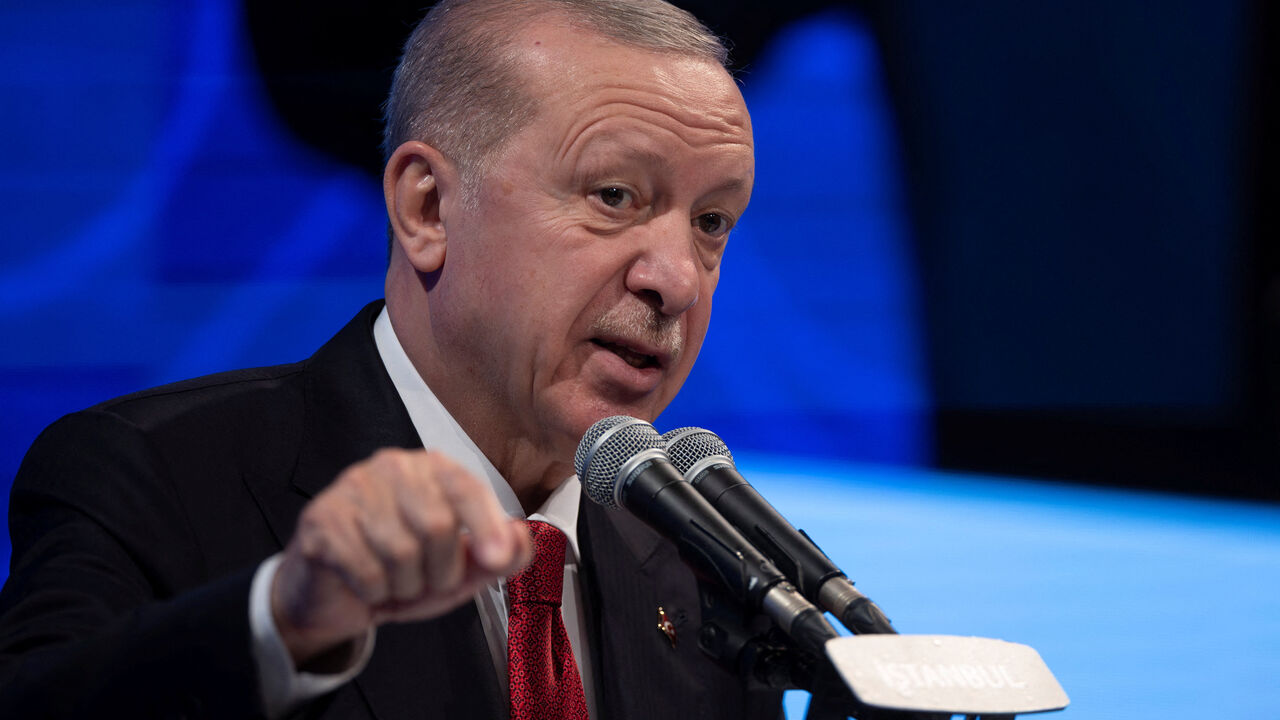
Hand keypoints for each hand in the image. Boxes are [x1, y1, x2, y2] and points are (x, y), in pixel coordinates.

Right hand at [270, 448, 530, 665]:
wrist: (336, 595)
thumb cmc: (403, 572)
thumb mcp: (459, 570)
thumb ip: (497, 557)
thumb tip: (520, 538)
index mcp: (432, 469)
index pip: (466, 488)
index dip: (486, 526)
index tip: (497, 557)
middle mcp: (392, 467)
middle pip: (437, 525)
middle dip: (440, 571)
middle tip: (427, 580)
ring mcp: (352, 488)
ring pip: (401, 552)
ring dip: (405, 585)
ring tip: (395, 581)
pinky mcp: (321, 519)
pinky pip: (366, 570)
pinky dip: (375, 592)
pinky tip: (366, 583)